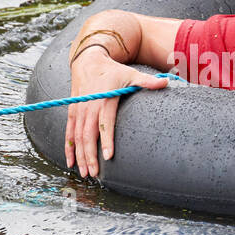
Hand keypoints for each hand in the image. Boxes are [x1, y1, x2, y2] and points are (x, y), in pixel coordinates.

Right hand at [65, 48, 168, 177]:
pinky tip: (71, 162)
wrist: (87, 61)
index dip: (106, 140)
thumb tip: (166, 82)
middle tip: (95, 174)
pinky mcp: (72, 112)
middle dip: (90, 155)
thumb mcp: (130, 74)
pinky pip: (68, 132)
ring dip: (80, 156)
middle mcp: (88, 107)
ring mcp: (78, 110)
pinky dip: (68, 148)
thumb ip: (147, 81)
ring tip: (85, 173)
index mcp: (103, 101)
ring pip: (77, 137)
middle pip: (88, 135)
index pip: (105, 123)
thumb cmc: (112, 70)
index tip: (109, 156)